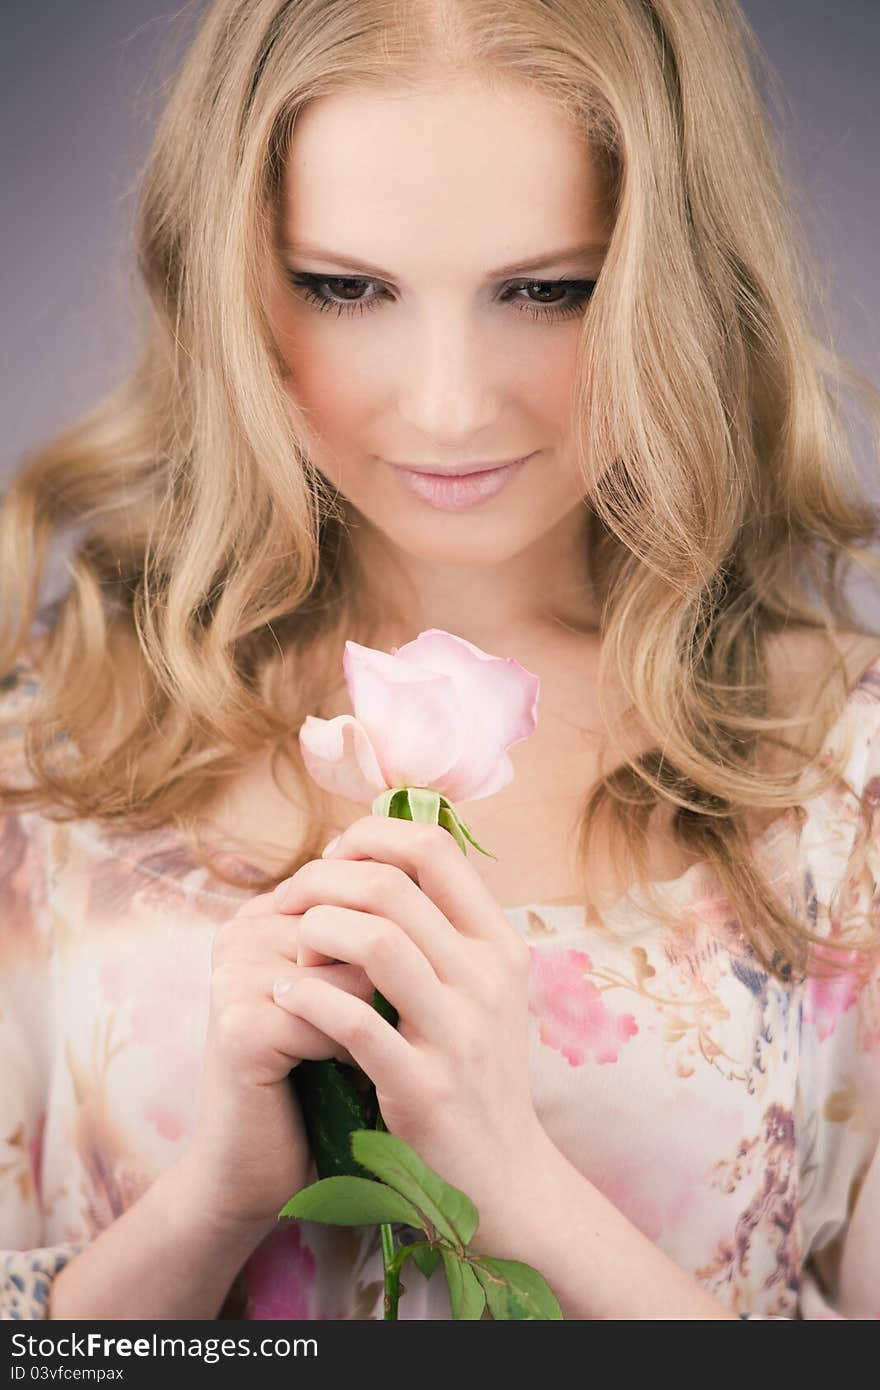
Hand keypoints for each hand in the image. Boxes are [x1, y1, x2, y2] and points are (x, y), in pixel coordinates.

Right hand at [180, 887, 376, 1233]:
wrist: (258, 1173)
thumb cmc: (321, 1080)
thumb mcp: (348, 996)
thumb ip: (374, 938)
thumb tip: (447, 895)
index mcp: (268, 912)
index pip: (366, 890)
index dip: (399, 947)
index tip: (388, 995)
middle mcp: (243, 930)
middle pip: (365, 924)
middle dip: (390, 984)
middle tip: (377, 1033)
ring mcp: (235, 973)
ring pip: (357, 969)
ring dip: (379, 1019)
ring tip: (358, 1053)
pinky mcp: (240, 1025)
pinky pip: (336, 1020)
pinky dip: (355, 1055)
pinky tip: (342, 1078)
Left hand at [271, 816, 550, 1243]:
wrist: (504, 1178)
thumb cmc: (475, 1071)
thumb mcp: (481, 989)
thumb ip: (442, 928)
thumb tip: (375, 857)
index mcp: (500, 944)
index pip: (436, 847)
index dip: (372, 837)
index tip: (332, 860)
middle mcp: (488, 978)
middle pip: (392, 885)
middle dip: (323, 881)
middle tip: (290, 901)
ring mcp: (459, 1032)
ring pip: (375, 939)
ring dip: (315, 932)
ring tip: (292, 952)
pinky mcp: (423, 1086)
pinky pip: (353, 1019)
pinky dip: (307, 996)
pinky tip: (286, 997)